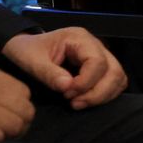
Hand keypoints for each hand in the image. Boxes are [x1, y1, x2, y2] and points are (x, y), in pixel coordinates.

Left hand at [2, 28, 126, 109]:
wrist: (24, 47)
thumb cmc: (26, 50)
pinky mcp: (100, 68)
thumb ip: (49, 73)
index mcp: (80, 38)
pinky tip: (85, 100)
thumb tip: (68, 87)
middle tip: (75, 103)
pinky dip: (105, 94)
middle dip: (98, 92)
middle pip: (114, 71)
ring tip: (78, 103)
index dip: (86, 81)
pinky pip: (114, 82)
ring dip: (102, 95)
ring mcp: (101, 56)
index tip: (67, 93)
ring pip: (118, 78)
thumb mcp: (31, 60)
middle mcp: (96, 45)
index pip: (97, 61)